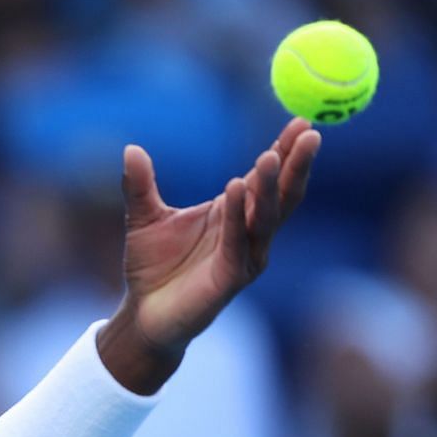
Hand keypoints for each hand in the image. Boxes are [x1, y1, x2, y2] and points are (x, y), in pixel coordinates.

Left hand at [98, 119, 320, 391]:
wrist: (143, 315)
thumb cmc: (152, 267)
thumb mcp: (144, 218)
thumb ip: (140, 185)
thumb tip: (130, 148)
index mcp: (236, 214)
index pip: (268, 179)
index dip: (285, 151)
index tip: (300, 121)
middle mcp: (249, 234)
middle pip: (281, 195)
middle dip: (295, 165)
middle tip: (307, 133)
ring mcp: (244, 258)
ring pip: (264, 218)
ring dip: (268, 187)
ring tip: (269, 156)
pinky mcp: (230, 279)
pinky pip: (237, 243)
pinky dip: (236, 216)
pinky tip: (235, 188)